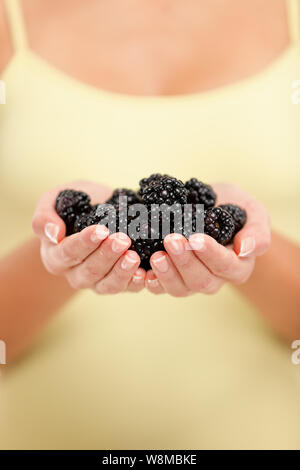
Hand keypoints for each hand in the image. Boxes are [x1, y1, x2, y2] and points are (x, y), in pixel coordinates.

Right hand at [32, 180, 145, 293]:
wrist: (99, 208)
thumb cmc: (75, 203)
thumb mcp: (53, 201)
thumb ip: (44, 217)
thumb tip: (53, 233)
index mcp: (55, 256)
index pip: (68, 253)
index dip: (84, 243)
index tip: (101, 230)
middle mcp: (75, 274)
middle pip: (89, 271)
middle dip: (106, 256)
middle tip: (122, 240)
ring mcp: (97, 281)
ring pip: (107, 285)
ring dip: (121, 272)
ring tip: (134, 256)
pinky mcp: (118, 283)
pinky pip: (126, 289)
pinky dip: (135, 283)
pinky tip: (143, 273)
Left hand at [145, 183, 270, 296]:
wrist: (210, 206)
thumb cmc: (233, 208)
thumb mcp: (253, 212)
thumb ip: (257, 231)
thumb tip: (246, 250)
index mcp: (238, 266)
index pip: (226, 266)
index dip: (210, 254)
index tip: (196, 238)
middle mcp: (216, 279)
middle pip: (201, 281)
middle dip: (184, 261)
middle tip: (171, 239)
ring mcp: (192, 281)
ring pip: (180, 289)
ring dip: (167, 274)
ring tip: (156, 255)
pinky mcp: (172, 279)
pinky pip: (161, 288)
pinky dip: (152, 282)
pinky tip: (143, 272)